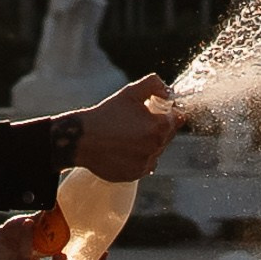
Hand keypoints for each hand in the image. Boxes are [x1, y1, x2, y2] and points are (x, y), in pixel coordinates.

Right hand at [65, 73, 180, 180]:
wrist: (83, 139)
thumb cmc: (106, 114)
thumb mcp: (130, 93)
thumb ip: (153, 84)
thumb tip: (167, 91)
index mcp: (159, 126)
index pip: (177, 119)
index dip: (167, 112)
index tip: (154, 111)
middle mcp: (156, 147)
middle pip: (167, 136)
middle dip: (157, 128)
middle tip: (136, 122)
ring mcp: (145, 163)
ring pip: (156, 151)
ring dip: (148, 143)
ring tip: (127, 136)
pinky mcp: (135, 175)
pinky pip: (145, 165)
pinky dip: (138, 157)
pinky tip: (124, 149)